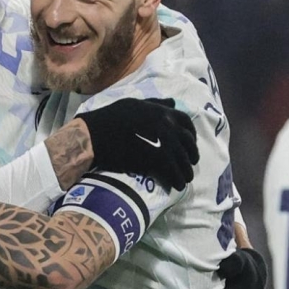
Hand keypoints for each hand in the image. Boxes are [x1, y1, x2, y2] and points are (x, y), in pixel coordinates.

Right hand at [74, 97, 198, 188]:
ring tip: (184, 180)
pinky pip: (173, 171)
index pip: (187, 123)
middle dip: (191, 156)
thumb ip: (156, 104)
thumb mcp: (135, 104)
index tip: (189, 145)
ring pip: (182, 160)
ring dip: (185, 172)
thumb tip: (173, 103)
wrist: (96, 135)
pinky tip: (176, 186)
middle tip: (189, 166)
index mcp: (163, 112)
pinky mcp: (156, 158)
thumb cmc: (110, 118)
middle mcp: (167, 125)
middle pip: (188, 143)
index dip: (191, 135)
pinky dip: (177, 179)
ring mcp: (163, 142)